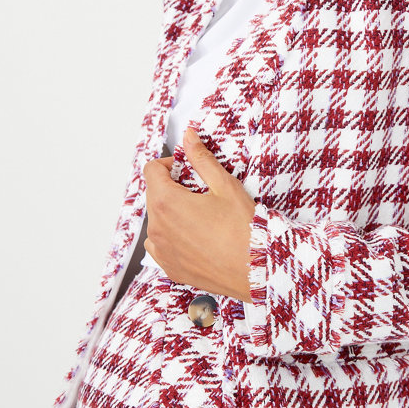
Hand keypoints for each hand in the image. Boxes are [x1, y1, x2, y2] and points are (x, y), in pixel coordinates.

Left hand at [143, 128, 255, 302]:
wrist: (257, 270)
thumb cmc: (244, 229)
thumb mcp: (225, 185)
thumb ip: (201, 158)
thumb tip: (189, 136)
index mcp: (166, 202)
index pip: (151, 170)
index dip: (169, 164)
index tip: (187, 169)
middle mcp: (157, 228)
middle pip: (154, 195)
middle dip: (173, 188)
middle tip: (202, 192)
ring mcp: (162, 251)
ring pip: (157, 221)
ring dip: (172, 213)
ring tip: (202, 217)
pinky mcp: (170, 268)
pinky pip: (161, 245)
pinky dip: (173, 237)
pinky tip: (198, 236)